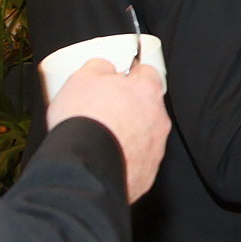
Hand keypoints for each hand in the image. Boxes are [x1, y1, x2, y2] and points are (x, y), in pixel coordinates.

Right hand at [46, 60, 170, 201]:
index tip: (117, 78)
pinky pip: (136, 160)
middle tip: (102, 110)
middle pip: (146, 106)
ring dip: (126, 134)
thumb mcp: (82, 78)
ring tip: (99, 138)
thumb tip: (104, 68)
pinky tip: (103, 157)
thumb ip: (99, 67)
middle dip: (127, 107)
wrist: (84, 168)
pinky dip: (123, 158)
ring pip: (143, 135)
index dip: (129, 74)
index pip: (147, 73)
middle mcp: (158, 120)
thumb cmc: (85, 122)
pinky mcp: (147, 174)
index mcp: (147, 91)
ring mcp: (155, 149)